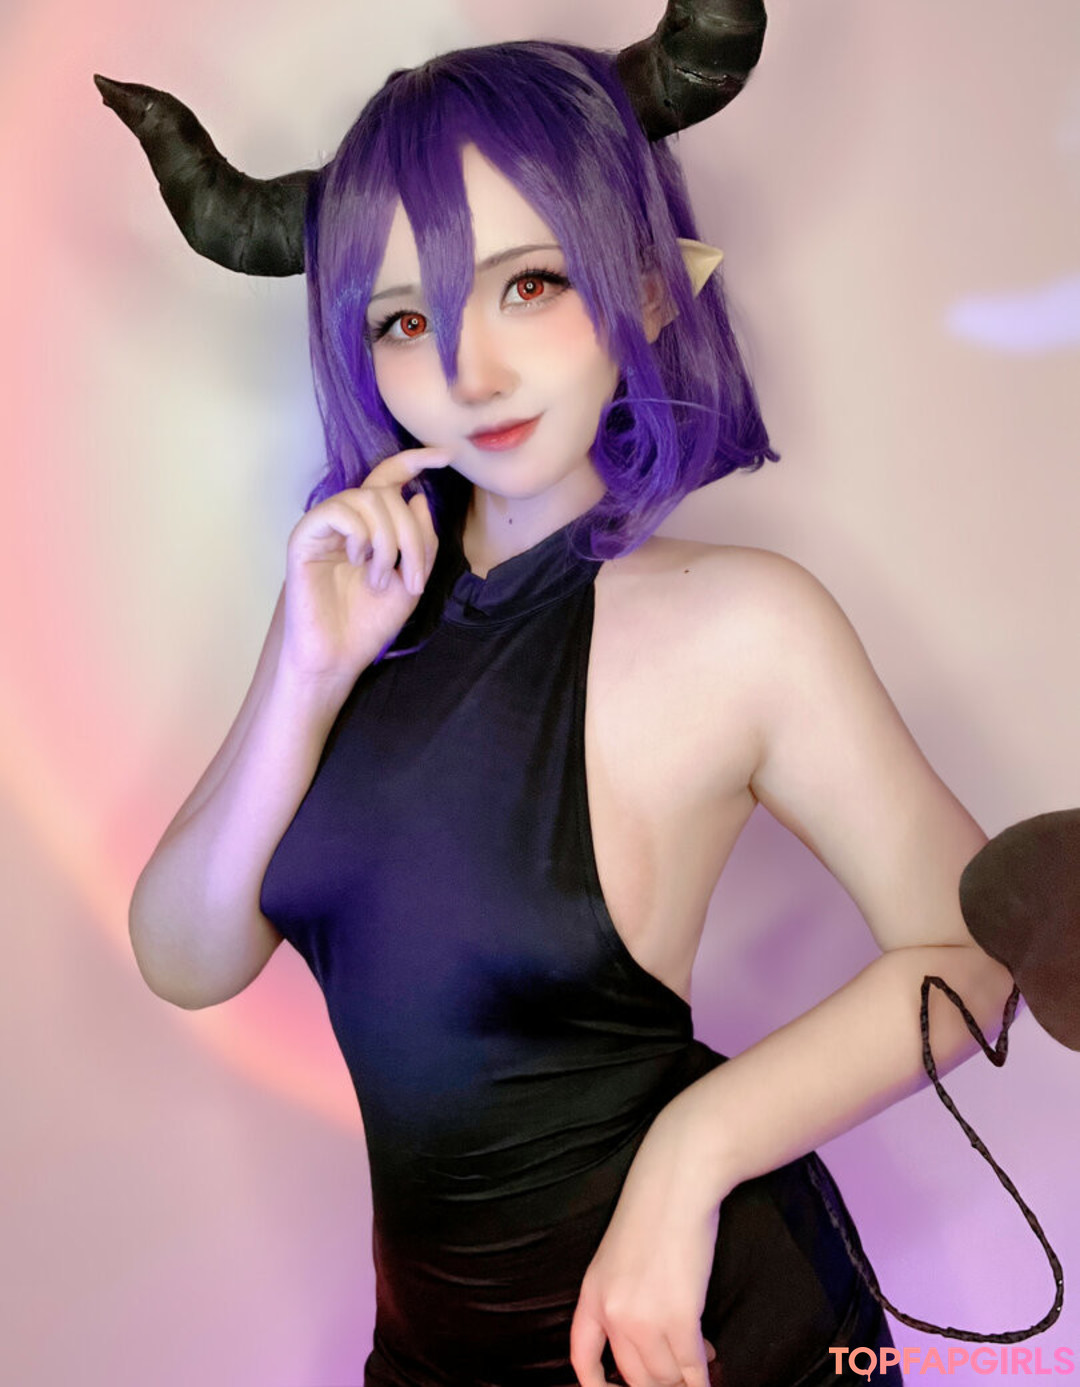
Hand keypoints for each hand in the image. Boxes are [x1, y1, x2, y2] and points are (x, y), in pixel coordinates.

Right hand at [281, 446, 451, 690]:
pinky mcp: (304, 537)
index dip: (416, 459)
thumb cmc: (370, 621)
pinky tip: (358, 561)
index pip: (391, 477)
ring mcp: (326, 526)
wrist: (339, 655)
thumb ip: (421, 540)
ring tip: (381, 578)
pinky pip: (338, 512)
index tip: (447, 456)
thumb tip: (418, 497)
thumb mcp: (412, 579)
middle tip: (412, 578)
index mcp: (373, 525)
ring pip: (367, 500)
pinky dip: (359, 535)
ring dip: (387, 541)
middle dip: (411, 534)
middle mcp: (349, 520)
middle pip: (387, 494)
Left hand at [570, 1114, 721, 1386]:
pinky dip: (703, 1378)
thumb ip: (623, 1295)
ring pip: (664, 1377)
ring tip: (702, 1362)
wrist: (676, 1181)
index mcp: (591, 1295)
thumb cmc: (655, 1209)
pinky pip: (691, 1369)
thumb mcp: (619, 1254)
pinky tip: (711, 1370)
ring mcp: (642, 1318)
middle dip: (660, 1383)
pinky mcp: (678, 1317)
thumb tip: (646, 1337)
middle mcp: (611, 1313)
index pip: (584, 1360)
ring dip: (685, 1378)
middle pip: (634, 1377)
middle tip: (681, 1376)